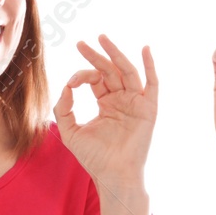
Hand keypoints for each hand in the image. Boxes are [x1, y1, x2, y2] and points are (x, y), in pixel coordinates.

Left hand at [54, 35, 156, 189]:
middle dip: (96, 56)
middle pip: (110, 70)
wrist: (113, 175)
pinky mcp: (148, 109)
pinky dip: (150, 66)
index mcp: (106, 103)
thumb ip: (63, 108)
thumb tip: (66, 86)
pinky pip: (152, 84)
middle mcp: (122, 100)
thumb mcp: (70, 131)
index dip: (82, 75)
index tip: (72, 82)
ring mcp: (136, 103)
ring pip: (127, 71)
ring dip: (116, 54)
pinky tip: (145, 49)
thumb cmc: (94, 158)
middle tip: (81, 43)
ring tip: (102, 38)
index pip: (96, 79)